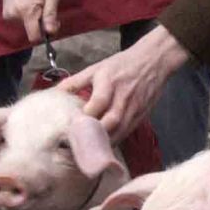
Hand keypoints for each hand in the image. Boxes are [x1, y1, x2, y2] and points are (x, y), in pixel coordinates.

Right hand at [0, 0, 60, 43]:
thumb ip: (51, 14)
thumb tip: (51, 32)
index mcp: (27, 11)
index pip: (33, 37)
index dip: (45, 34)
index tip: (52, 24)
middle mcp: (14, 15)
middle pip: (31, 29)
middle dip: (40, 21)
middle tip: (46, 2)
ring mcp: (7, 12)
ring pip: (26, 23)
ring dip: (33, 14)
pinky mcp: (5, 10)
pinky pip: (20, 17)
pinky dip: (26, 11)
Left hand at [61, 26, 187, 142]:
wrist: (154, 60)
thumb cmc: (123, 64)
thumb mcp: (96, 68)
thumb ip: (75, 82)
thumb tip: (55, 93)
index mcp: (109, 82)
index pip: (97, 104)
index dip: (84, 117)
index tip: (71, 126)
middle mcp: (123, 97)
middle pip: (110, 121)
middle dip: (94, 134)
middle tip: (79, 143)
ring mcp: (134, 107)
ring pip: (120, 131)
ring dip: (105, 142)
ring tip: (90, 149)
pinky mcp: (142, 115)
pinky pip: (128, 132)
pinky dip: (116, 140)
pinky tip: (105, 145)